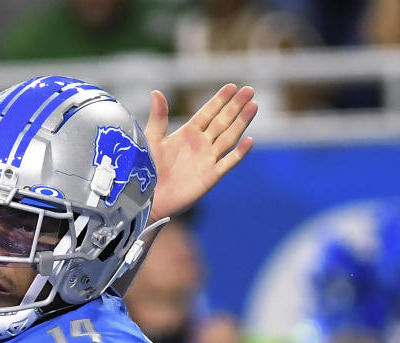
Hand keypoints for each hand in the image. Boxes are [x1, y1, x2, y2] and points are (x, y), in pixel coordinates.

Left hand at [144, 84, 256, 222]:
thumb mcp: (152, 140)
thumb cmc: (146, 170)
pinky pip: (228, 162)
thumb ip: (159, 117)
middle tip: (249, 90)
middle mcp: (200, 145)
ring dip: (241, 122)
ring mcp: (207, 160)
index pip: (207, 113)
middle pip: (222, 122)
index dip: (219, 100)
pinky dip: (239, 152)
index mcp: (187, 134)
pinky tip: (249, 140)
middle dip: (235, 106)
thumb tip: (156, 92)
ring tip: (253, 106)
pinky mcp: (210, 176)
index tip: (232, 86)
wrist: (147, 198)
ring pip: (229, 137)